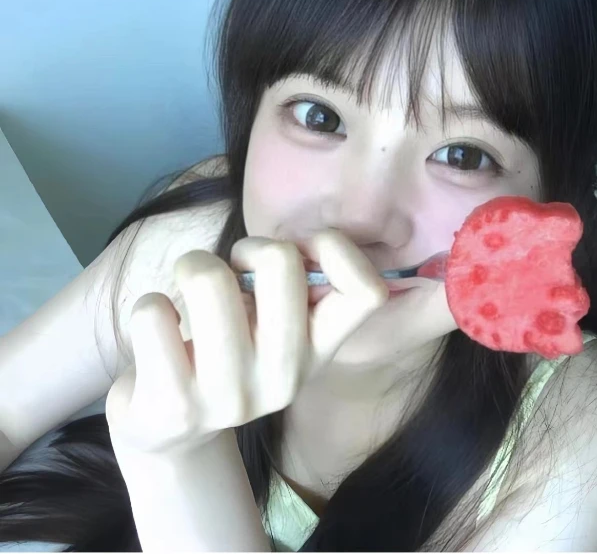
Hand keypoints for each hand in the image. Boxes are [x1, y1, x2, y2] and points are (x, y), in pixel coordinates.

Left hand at [106, 228, 388, 453]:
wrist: (172, 430)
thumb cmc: (226, 353)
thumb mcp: (273, 329)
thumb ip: (293, 289)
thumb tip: (302, 244)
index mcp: (317, 352)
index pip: (366, 293)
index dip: (336, 249)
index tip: (299, 255)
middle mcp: (285, 378)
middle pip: (280, 261)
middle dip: (247, 248)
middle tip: (232, 272)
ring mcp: (231, 396)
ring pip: (210, 280)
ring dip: (192, 266)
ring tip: (191, 291)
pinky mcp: (175, 405)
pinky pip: (155, 314)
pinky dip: (151, 306)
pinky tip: (162, 329)